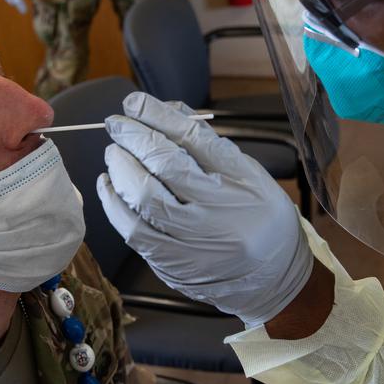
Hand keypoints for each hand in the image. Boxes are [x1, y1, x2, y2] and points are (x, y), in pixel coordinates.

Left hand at [97, 92, 313, 327]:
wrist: (275, 280)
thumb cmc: (261, 219)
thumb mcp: (250, 175)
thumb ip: (208, 144)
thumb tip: (165, 111)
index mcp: (243, 183)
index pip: (194, 139)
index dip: (157, 116)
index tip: (133, 103)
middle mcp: (220, 212)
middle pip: (166, 166)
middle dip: (133, 138)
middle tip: (116, 125)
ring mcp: (196, 242)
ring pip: (145, 198)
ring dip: (120, 168)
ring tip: (114, 153)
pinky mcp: (174, 264)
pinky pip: (134, 231)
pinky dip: (113, 204)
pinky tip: (108, 185)